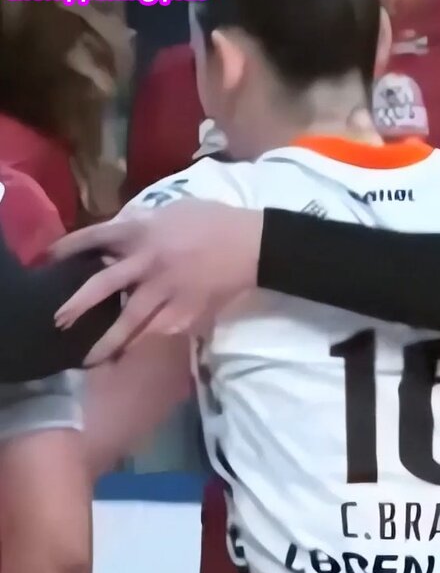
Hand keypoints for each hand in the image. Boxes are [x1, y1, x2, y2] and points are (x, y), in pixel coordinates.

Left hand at [51, 200, 262, 362]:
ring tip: (92, 359)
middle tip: (60, 322)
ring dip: (110, 342)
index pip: (98, 237)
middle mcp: (149, 262)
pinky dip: (148, 343)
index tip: (52, 259)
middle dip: (79, 305)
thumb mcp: (173, 212)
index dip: (72, 248)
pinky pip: (162, 332)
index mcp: (144, 232)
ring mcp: (168, 291)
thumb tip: (122, 239)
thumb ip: (145, 225)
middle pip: (104, 285)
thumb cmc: (216, 223)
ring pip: (132, 320)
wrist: (253, 246)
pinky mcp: (188, 312)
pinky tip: (135, 356)